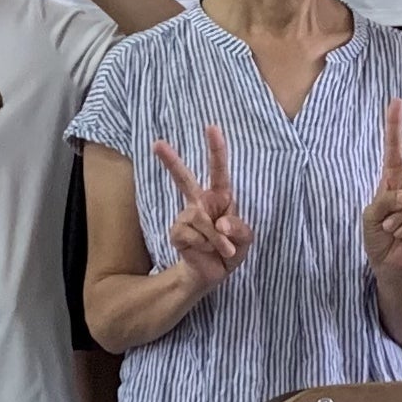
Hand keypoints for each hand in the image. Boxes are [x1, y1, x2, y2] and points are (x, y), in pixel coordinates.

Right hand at [150, 124, 254, 296]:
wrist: (212, 274)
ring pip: (200, 218)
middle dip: (170, 161)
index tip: (211, 127)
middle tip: (157, 143)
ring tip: (223, 249)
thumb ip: (240, 229)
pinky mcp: (177, 233)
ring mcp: (186, 217)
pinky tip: (206, 251)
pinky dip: (206, 245)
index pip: (218, 170)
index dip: (216, 149)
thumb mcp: (245, 240)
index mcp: (220, 197)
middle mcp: (200, 202)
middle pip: (184, 179)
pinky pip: (193, 234)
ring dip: (216, 238)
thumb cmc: (230, 250)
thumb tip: (221, 224)